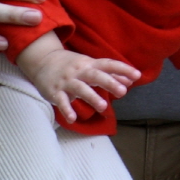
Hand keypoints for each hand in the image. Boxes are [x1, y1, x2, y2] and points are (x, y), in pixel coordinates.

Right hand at [23, 45, 141, 127]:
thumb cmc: (71, 65)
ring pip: (80, 88)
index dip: (123, 69)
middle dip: (109, 82)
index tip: (137, 75)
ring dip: (92, 97)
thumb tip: (131, 79)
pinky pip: (61, 101)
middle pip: (96, 75)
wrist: (42, 61)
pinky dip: (66, 109)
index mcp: (89, 64)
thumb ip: (110, 73)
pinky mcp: (55, 91)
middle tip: (123, 91)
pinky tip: (73, 119)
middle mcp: (79, 72)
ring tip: (104, 107)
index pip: (108, 64)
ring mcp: (66, 81)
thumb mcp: (90, 65)